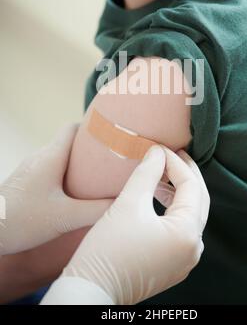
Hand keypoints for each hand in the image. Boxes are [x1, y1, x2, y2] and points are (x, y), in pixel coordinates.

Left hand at [0, 125, 113, 254]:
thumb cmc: (22, 220)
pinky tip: (73, 194)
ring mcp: (31, 170)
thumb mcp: (65, 217)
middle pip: (69, 143)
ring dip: (77, 165)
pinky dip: (65, 176)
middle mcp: (40, 158)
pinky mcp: (25, 183)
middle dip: (90, 150)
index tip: (112, 135)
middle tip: (111, 161)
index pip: (73, 128)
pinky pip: (50, 171)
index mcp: (51, 156)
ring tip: (96, 178)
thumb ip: (97, 210)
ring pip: (59, 158)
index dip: (93, 128)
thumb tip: (122, 202)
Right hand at [62, 145, 209, 304]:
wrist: (92, 290)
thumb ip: (148, 172)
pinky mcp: (173, 264)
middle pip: (198, 200)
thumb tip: (158, 151)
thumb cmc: (109, 248)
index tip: (160, 147)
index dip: (176, 162)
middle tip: (172, 153)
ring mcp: (185, 259)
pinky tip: (158, 196)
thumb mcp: (129, 203)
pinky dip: (173, 209)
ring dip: (178, 191)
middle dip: (185, 173)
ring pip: (190, 214)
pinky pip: (181, 229)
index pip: (191, 186)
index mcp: (187, 233)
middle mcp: (193, 248)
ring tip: (162, 172)